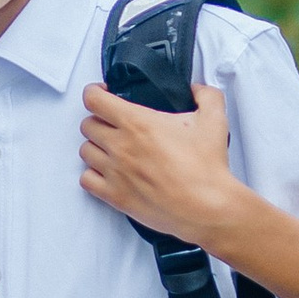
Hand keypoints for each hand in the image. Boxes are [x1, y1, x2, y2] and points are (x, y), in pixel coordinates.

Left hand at [78, 78, 236, 242]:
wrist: (206, 207)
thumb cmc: (206, 169)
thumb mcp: (213, 119)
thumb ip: (206, 95)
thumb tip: (198, 90)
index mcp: (137, 123)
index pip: (94, 100)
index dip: (94, 92)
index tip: (101, 93)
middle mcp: (120, 146)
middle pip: (87, 125)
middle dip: (98, 120)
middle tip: (111, 123)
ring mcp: (115, 172)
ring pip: (85, 151)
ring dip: (95, 146)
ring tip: (109, 148)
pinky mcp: (115, 196)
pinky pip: (86, 180)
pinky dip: (92, 174)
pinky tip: (106, 172)